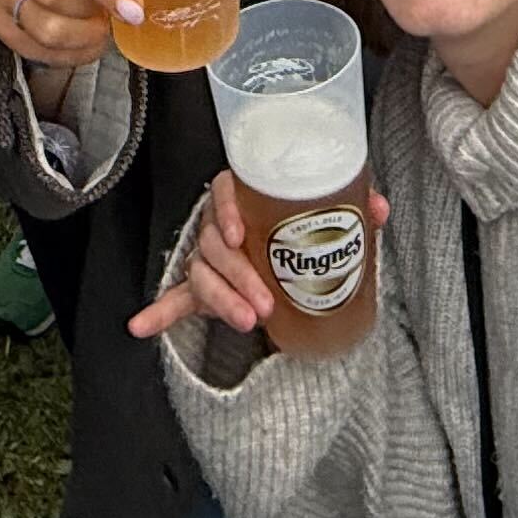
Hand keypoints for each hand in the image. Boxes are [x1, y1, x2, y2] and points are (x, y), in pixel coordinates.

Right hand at [131, 171, 391, 340]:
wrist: (291, 251)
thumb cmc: (303, 223)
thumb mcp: (329, 211)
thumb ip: (352, 204)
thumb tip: (377, 208)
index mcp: (246, 197)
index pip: (226, 192)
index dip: (228, 211)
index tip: (240, 235)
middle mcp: (221, 224)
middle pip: (216, 244)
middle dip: (239, 277)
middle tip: (265, 305)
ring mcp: (208, 257)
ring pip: (202, 274)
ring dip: (222, 301)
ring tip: (248, 322)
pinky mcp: (203, 288)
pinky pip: (178, 299)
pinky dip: (160, 312)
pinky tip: (140, 326)